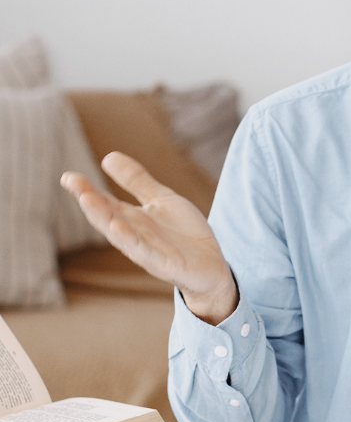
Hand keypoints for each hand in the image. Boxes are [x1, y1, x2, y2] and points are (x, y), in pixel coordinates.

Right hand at [61, 153, 237, 324]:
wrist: (212, 266)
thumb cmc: (184, 234)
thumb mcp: (162, 200)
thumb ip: (137, 181)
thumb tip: (107, 156)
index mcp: (132, 219)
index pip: (105, 203)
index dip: (86, 190)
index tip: (67, 176)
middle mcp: (135, 235)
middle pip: (108, 218)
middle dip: (91, 202)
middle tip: (74, 184)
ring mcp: (148, 251)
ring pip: (121, 235)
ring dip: (104, 219)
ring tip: (87, 200)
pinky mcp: (164, 265)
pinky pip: (145, 253)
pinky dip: (131, 241)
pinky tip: (119, 227)